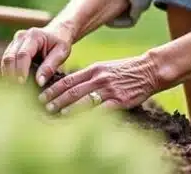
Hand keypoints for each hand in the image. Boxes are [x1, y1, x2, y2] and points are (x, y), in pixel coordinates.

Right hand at [0, 23, 73, 85]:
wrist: (57, 31)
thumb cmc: (60, 42)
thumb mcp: (61, 53)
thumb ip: (50, 67)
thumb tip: (39, 82)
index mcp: (34, 36)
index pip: (23, 54)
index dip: (21, 70)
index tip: (22, 83)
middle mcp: (21, 36)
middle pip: (10, 57)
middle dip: (11, 74)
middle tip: (16, 89)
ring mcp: (15, 40)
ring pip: (5, 59)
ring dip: (8, 74)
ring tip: (13, 87)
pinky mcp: (12, 46)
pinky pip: (6, 60)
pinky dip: (8, 71)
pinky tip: (13, 82)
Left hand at [38, 53, 161, 113]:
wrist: (148, 70)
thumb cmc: (125, 70)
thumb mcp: (105, 67)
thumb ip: (89, 76)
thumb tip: (69, 86)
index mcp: (94, 69)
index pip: (69, 79)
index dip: (54, 88)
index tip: (43, 95)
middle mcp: (99, 78)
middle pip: (72, 90)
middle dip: (56, 99)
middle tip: (44, 107)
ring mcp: (109, 89)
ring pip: (83, 100)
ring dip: (68, 108)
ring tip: (58, 114)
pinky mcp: (119, 101)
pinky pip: (101, 110)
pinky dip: (88, 116)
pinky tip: (80, 121)